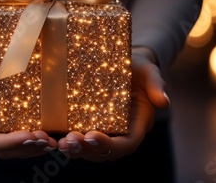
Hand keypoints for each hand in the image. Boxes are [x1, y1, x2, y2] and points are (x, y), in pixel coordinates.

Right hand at [0, 47, 57, 158]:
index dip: (7, 143)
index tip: (28, 135)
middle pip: (5, 151)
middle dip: (26, 148)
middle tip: (46, 139)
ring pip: (17, 149)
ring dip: (36, 148)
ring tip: (53, 141)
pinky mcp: (12, 124)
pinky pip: (25, 138)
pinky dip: (39, 139)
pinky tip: (55, 135)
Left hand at [56, 46, 169, 161]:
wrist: (126, 63)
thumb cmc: (140, 68)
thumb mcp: (150, 72)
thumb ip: (156, 85)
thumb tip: (164, 102)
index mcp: (137, 125)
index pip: (126, 144)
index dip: (109, 144)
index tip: (92, 135)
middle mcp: (119, 132)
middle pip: (104, 152)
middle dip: (87, 150)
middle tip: (69, 142)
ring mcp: (103, 130)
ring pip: (90, 150)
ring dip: (75, 150)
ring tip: (60, 143)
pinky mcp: (88, 123)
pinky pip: (79, 137)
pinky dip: (67, 140)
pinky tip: (52, 136)